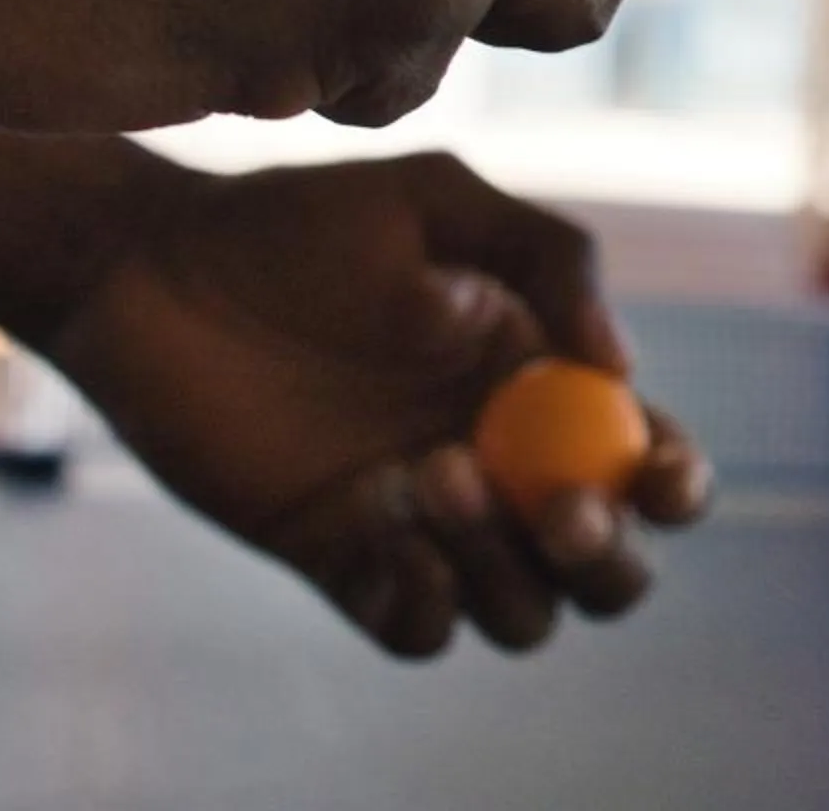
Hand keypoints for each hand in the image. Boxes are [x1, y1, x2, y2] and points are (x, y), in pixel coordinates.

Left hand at [48, 149, 707, 659]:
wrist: (151, 270)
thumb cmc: (300, 220)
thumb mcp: (438, 200)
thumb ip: (549, 258)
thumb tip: (618, 369)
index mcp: (542, 381)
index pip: (647, 457)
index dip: (678, 482)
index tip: (659, 473)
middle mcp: (502, 463)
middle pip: (605, 563)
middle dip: (605, 552)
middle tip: (554, 504)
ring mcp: (426, 523)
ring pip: (524, 611)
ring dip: (506, 568)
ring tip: (427, 470)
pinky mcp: (343, 559)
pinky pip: (421, 628)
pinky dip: (431, 606)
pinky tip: (388, 525)